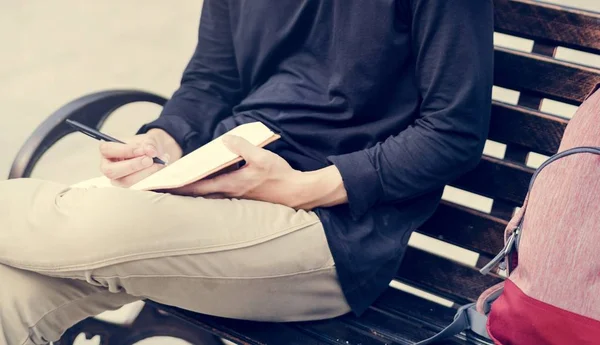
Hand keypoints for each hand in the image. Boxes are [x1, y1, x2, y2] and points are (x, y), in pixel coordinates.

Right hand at [99, 129, 182, 186]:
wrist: (154, 154)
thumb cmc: (145, 146)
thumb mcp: (148, 139)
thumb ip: (149, 144)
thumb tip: (150, 151)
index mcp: (107, 151)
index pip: (107, 150)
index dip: (125, 150)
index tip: (142, 149)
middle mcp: (109, 166)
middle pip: (112, 171)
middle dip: (132, 166)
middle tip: (149, 160)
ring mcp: (118, 178)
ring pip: (126, 181)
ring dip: (144, 172)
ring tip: (158, 163)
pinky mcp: (129, 186)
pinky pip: (137, 186)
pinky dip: (149, 176)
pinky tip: (158, 167)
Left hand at [168, 135, 348, 209]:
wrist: (296, 192)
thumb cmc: (280, 176)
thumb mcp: (262, 157)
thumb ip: (242, 147)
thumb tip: (226, 139)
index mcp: (231, 185)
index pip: (199, 187)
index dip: (180, 186)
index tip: (165, 185)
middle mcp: (230, 193)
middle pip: (200, 193)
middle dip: (182, 189)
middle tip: (163, 186)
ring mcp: (236, 197)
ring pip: (209, 194)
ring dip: (194, 189)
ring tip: (178, 183)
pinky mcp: (243, 196)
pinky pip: (220, 193)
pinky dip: (208, 188)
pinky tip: (205, 181)